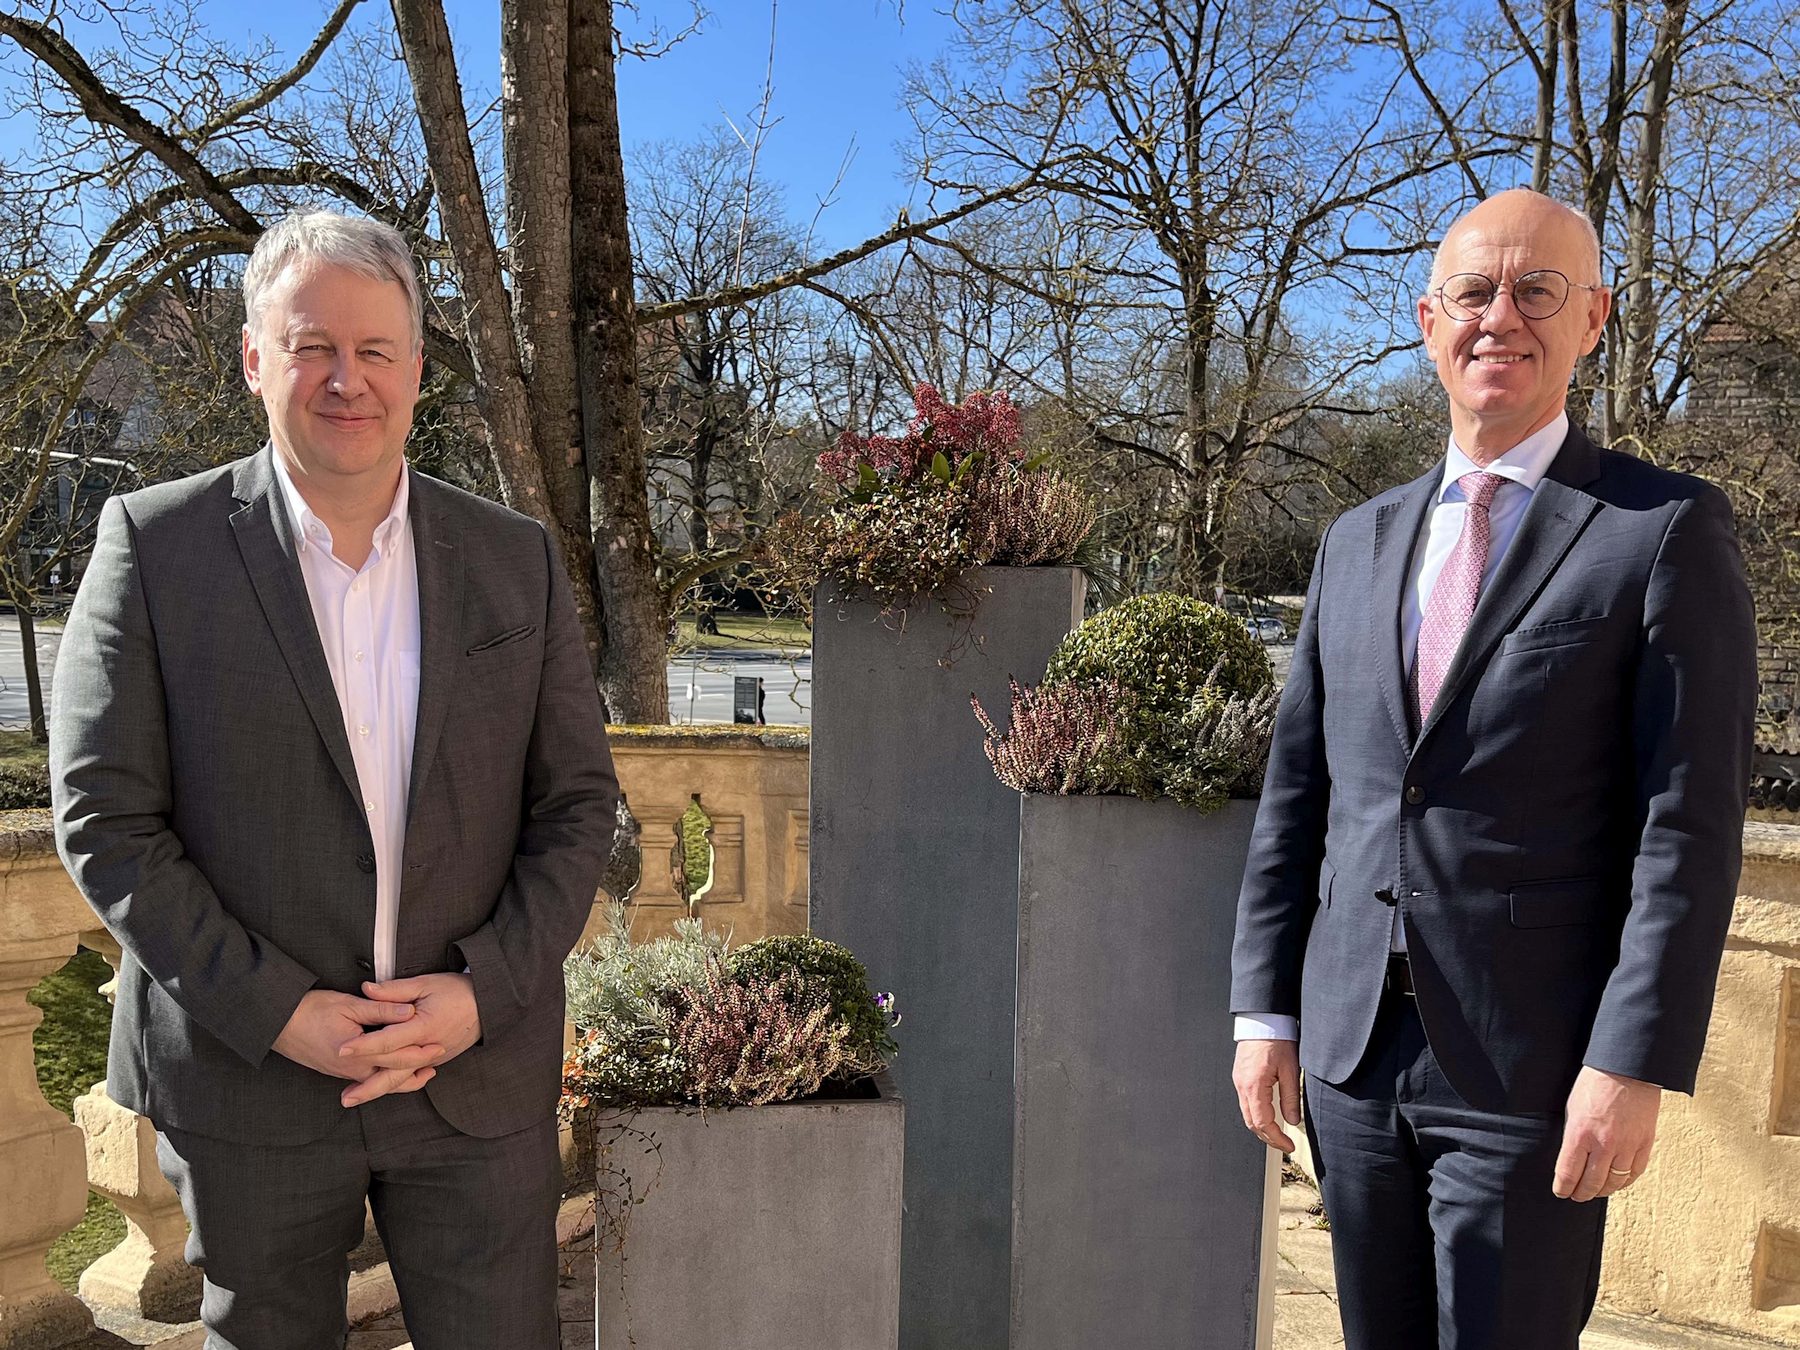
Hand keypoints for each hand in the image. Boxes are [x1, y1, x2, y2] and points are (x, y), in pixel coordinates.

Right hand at [271, 990, 438, 1091]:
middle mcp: (353, 1070)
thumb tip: (409, 1011)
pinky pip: (369, 1079)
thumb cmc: (311, 1010)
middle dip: (418, 1068)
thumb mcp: (350, 1004)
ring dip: (404, 1078)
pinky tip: (394, 1072)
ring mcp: (345, 1074)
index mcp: (359, 1054)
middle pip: (394, 1075)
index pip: (399, 1057)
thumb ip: (382, 1010)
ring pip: (382, 1082)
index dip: (422, 1051)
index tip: (440, 1044)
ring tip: (425, 1073)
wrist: (278, 1023)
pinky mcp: (339, 1072)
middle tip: (439, 1058)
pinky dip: (387, 1078)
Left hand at [336, 974, 481, 1107]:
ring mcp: (433, 1058)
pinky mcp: (435, 1061)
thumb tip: (367, 989)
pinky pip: (411, 1075)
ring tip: (354, 1098)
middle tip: (345, 1098)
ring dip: (377, 1090)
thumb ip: (394, 990)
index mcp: (424, 1027)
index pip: (388, 1040)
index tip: (342, 1049)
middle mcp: (428, 1048)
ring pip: (402, 1079)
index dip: (363, 1045)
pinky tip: (376, 1088)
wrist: (488, 1005)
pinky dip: (393, 1083)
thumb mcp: (426, 983)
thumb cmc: (457, 991)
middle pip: (394, 1073)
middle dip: (367, 1087)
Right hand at [1234, 1039, 1302, 1152]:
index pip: (1263, 1123)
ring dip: (1262, 1128)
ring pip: (1247, 1115)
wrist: (1262, 1021)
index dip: (1276, 1139)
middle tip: (1284, 1145)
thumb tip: (1293, 1120)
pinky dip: (1256, 1115)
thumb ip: (1291, 1098)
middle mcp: (1242, 1086)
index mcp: (1254, 1086)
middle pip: (1252, 1123)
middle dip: (1268, 1138)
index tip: (1289, 1146)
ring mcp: (1239, 1082)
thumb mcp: (1290, 1070)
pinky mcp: (1240, 1077)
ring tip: (1278, 1134)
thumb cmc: (1276, 1040)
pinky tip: (1268, 1116)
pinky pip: (1245, 1103)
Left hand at [1553, 1066, 1660, 1201]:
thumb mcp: (1572, 1107)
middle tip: (1576, 1196)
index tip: (1560, 1192)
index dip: (1563, 1187)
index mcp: (1580, 1133)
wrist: (1627, 1070)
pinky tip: (1617, 1182)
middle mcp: (1603, 1144)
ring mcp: (1626, 1145)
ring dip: (1603, 1190)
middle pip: (1591, 1182)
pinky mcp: (1644, 1143)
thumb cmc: (1595, 1084)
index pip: (1568, 1172)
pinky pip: (1634, 1172)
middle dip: (1581, 1193)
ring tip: (1595, 1192)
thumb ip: (1573, 1134)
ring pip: (1614, 1181)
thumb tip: (1571, 1157)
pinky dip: (1625, 1181)